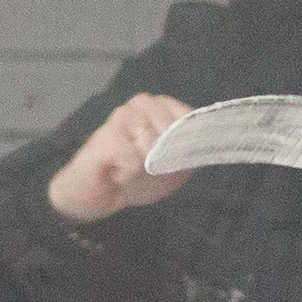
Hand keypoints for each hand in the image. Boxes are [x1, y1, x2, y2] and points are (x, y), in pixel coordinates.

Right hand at [44, 93, 195, 225]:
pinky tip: (118, 174)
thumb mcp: (173, 170)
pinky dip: (129, 173)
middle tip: (147, 167)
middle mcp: (142, 104)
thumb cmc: (136, 178)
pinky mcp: (105, 137)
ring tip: (130, 169)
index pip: (189, 117)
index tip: (176, 159)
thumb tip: (204, 144)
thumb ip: (191, 154)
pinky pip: (132, 158)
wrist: (97, 197)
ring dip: (145, 166)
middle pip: (172, 130)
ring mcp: (121, 116)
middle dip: (164, 157)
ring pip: (152, 143)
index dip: (187, 143)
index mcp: (162, 107)